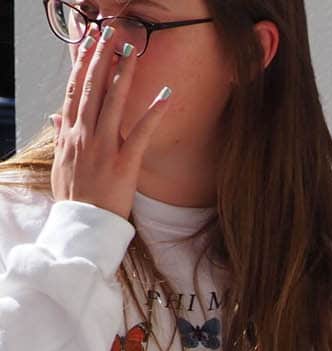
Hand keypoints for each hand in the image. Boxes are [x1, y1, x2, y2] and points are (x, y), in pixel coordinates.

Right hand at [49, 28, 172, 220]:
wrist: (82, 224)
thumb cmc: (74, 196)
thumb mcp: (60, 163)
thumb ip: (61, 136)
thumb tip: (56, 115)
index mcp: (69, 133)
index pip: (74, 90)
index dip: (81, 65)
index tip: (87, 44)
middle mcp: (84, 134)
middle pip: (91, 88)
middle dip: (99, 59)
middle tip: (108, 34)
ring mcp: (104, 146)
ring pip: (112, 102)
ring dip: (122, 74)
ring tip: (129, 51)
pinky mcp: (124, 162)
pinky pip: (141, 133)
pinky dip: (153, 113)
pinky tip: (165, 95)